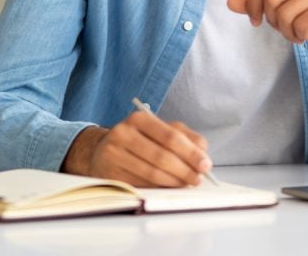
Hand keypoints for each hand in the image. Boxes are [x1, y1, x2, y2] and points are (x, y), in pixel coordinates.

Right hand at [61, 111, 212, 186]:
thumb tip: (203, 151)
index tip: (205, 164)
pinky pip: (140, 184)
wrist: (101, 151)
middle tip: (198, 178)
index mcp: (139, 119)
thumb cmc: (138, 140)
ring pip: (151, 173)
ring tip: (186, 183)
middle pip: (161, 156)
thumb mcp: (159, 130)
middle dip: (184, 170)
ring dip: (173, 181)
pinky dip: (158, 188)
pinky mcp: (109, 174)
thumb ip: (184, 136)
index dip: (190, 152)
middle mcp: (123, 134)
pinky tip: (168, 187)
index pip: (170, 136)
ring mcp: (113, 155)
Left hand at [227, 0, 307, 63]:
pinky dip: (301, 36)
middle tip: (287, 28)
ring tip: (300, 32)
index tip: (256, 21)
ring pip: (284, 15)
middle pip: (271, 0)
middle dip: (274, 22)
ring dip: (288, 32)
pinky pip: (300, 25)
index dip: (252, 6)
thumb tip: (229, 2)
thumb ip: (258, 2)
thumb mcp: (285, 5)